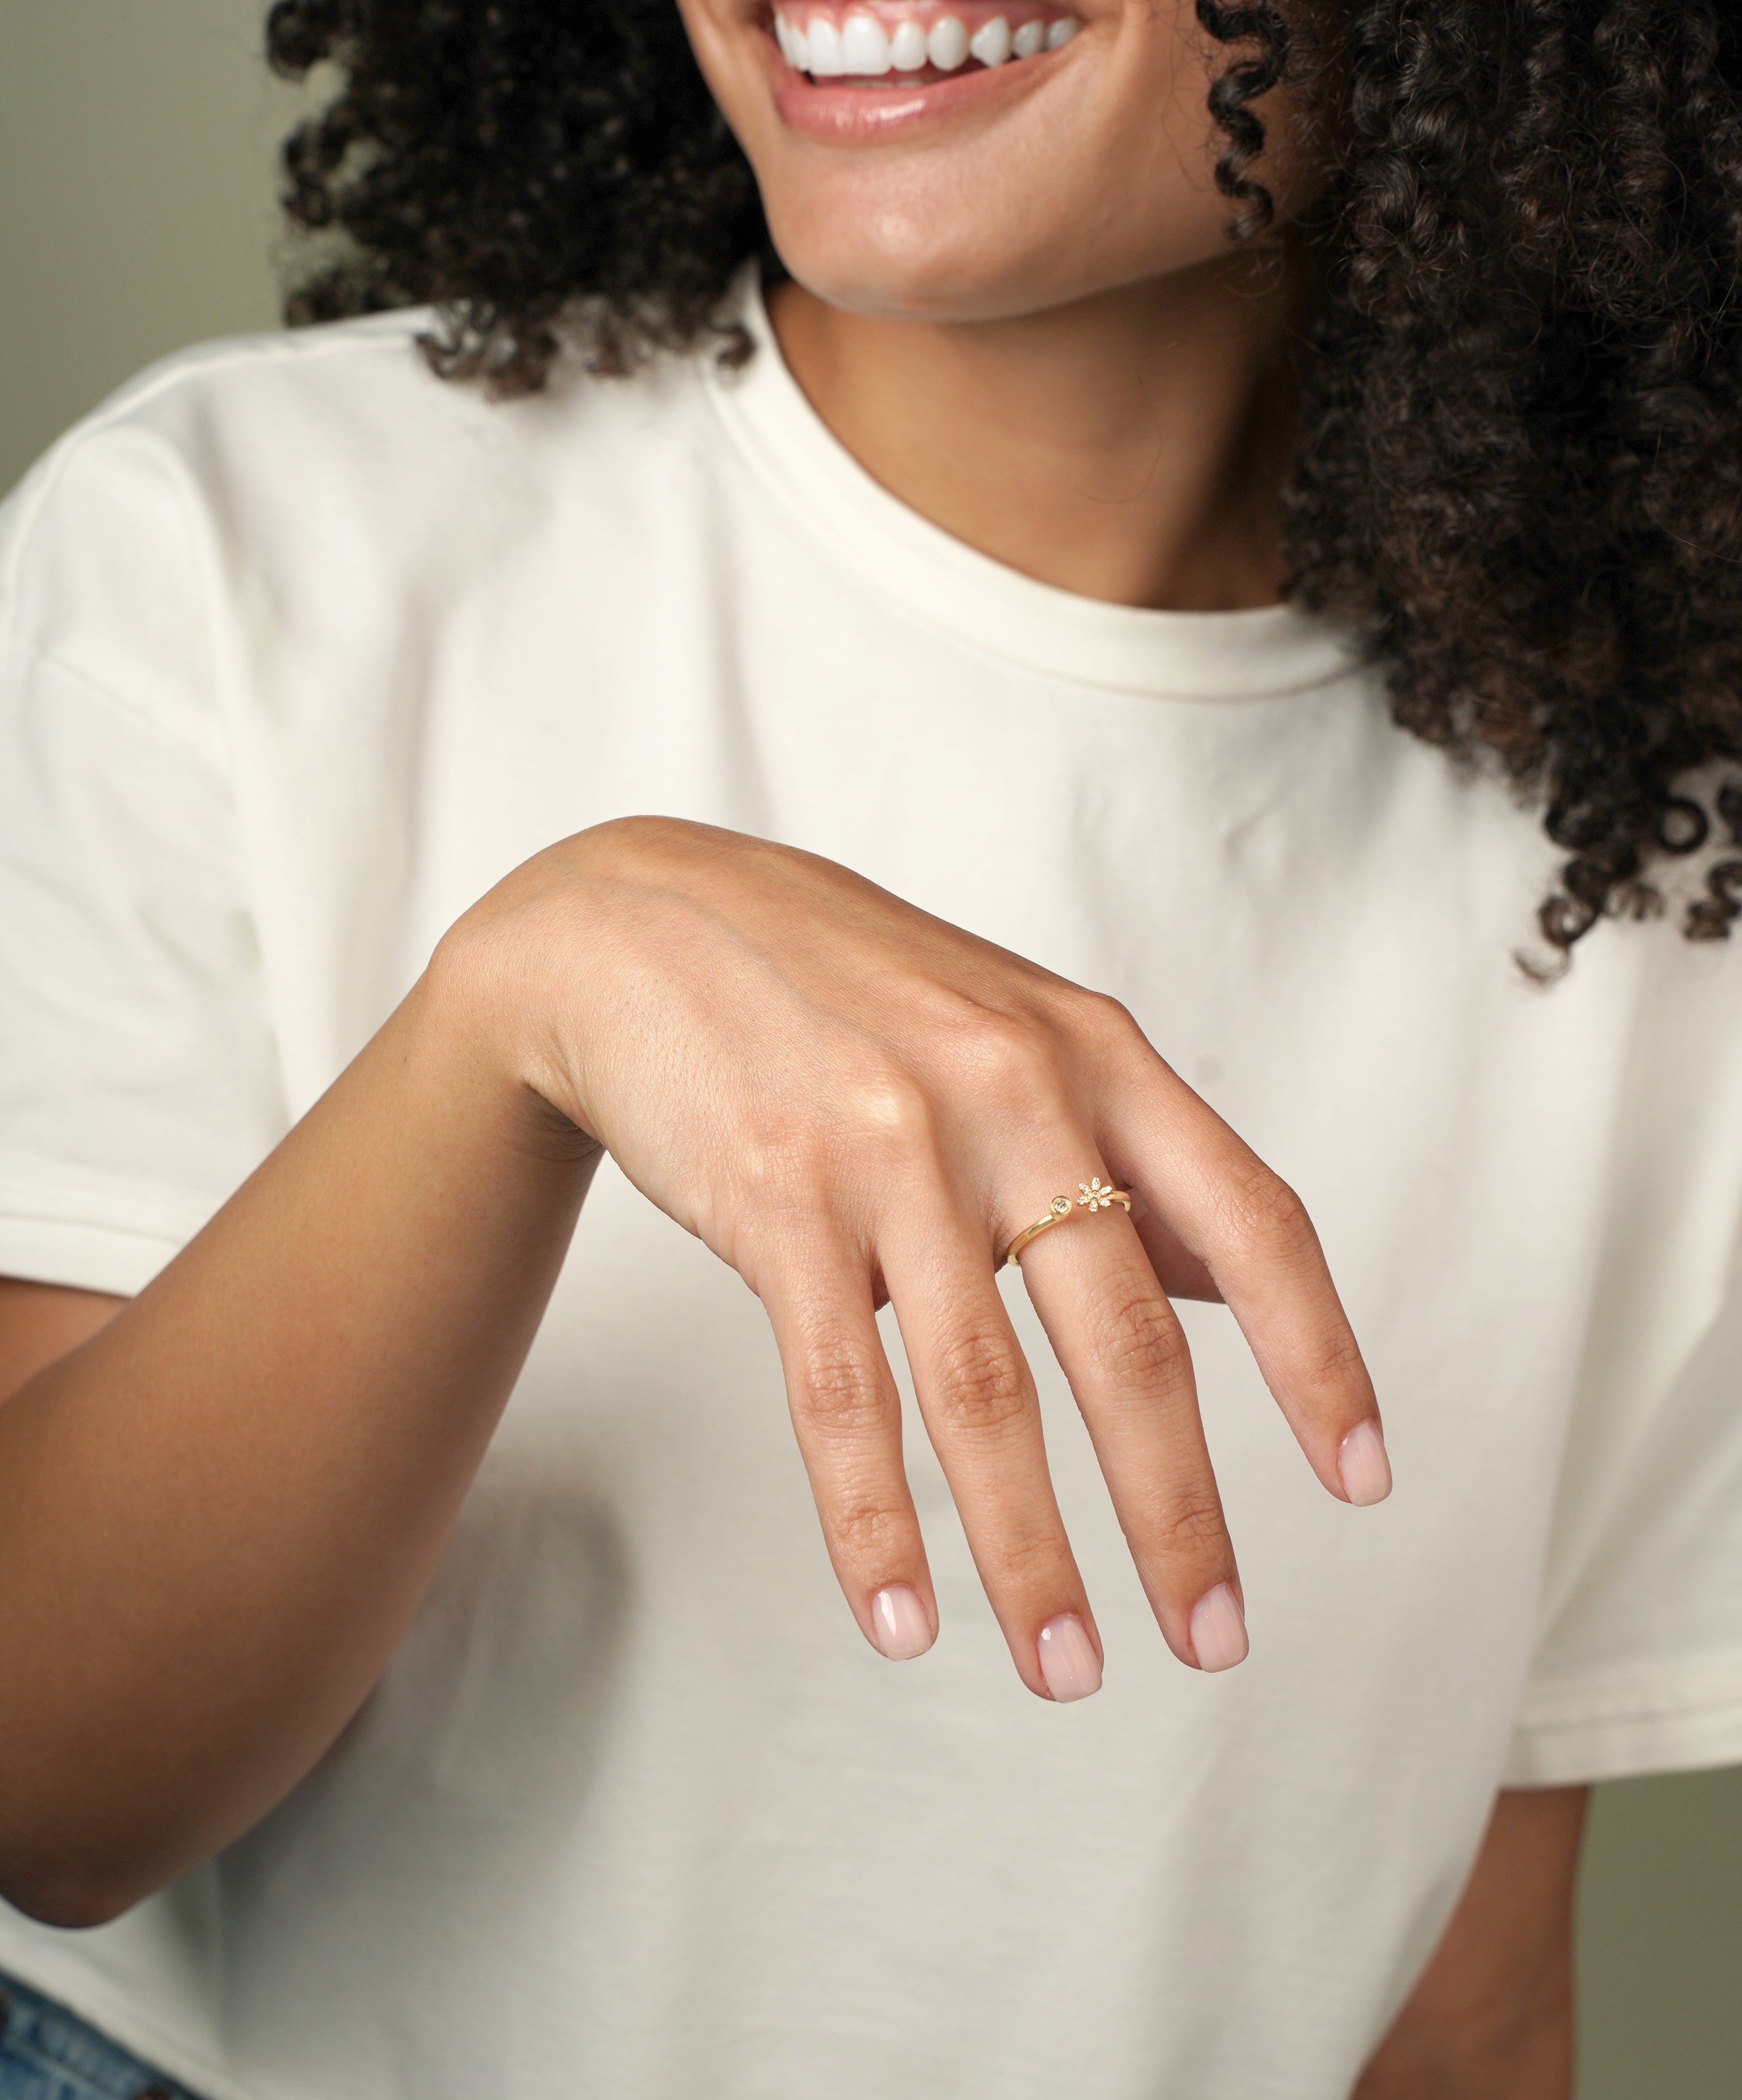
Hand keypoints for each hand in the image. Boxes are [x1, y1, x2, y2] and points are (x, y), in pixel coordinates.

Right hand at [455, 816, 1388, 1700]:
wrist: (645, 923)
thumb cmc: (846, 990)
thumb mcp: (1014, 1028)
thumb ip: (1122, 1146)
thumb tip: (1228, 1283)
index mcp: (1093, 1053)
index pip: (1250, 1220)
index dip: (1318, 1357)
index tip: (1362, 1479)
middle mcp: (1010, 1093)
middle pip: (1126, 1338)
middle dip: (1179, 1510)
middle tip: (1215, 1639)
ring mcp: (889, 1148)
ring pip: (983, 1391)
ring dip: (1032, 1553)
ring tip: (1067, 1667)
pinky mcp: (776, 1198)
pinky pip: (840, 1391)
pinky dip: (872, 1519)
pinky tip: (899, 1614)